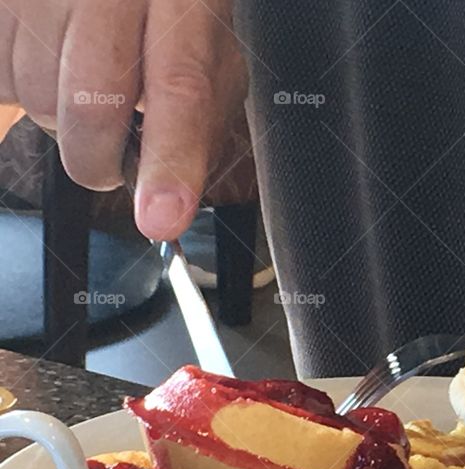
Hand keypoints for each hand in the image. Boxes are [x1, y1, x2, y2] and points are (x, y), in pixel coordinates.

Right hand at [0, 0, 246, 239]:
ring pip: (38, 102)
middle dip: (101, 161)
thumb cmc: (165, 7)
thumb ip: (200, 119)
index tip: (162, 217)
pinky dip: (21, 89)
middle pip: (91, 113)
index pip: (180, 92)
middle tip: (115, 150)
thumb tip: (172, 200)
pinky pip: (1, 83)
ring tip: (85, 77)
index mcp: (182, 7)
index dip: (170, 162)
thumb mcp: (208, 50)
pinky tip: (53, 59)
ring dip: (62, 117)